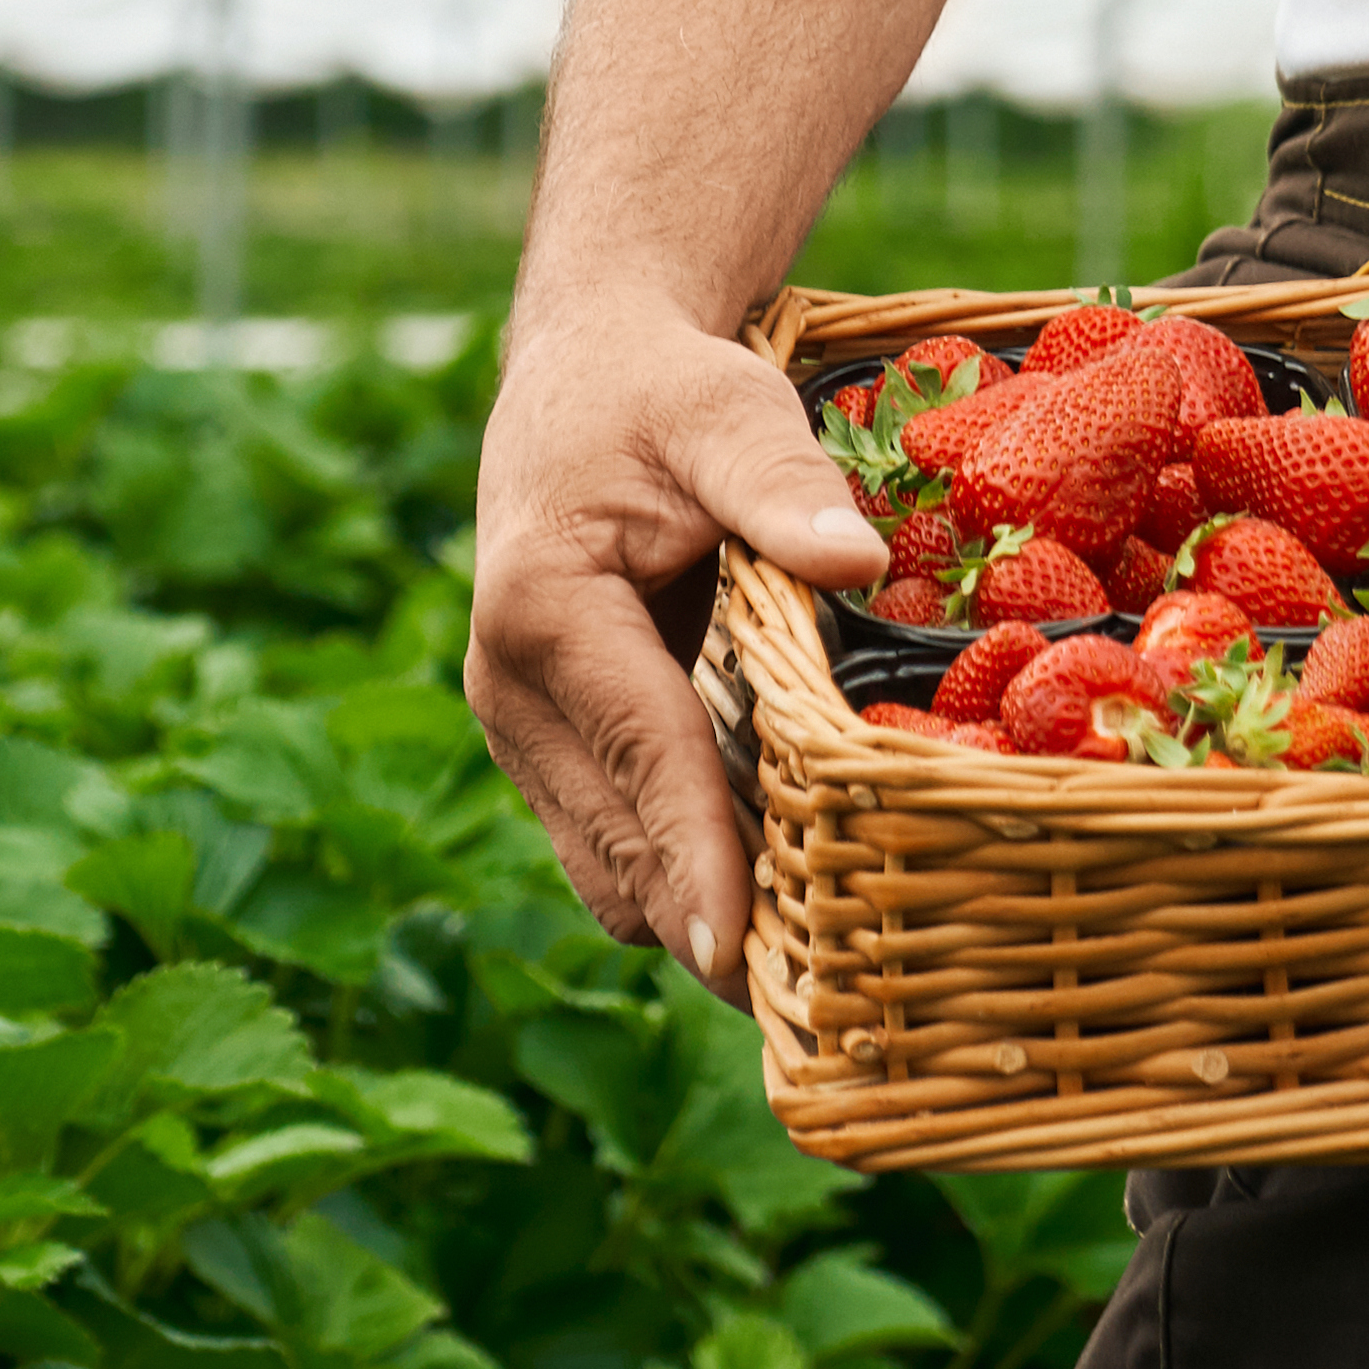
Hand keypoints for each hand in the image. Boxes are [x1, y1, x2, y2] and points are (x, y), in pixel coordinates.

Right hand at [463, 302, 889, 991]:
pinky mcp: (547, 748)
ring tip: (812, 965)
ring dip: (697, 910)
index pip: (643, 755)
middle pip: (620, 841)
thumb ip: (784, 483)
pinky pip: (612, 846)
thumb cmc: (663, 392)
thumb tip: (859, 561)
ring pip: (608, 868)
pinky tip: (773, 892)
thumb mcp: (727, 411)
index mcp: (545, 607)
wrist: (584, 378)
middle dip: (712, 917)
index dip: (699, 857)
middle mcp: (510, 685)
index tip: (741, 956)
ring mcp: (520, 727)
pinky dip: (680, 876)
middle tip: (826, 991)